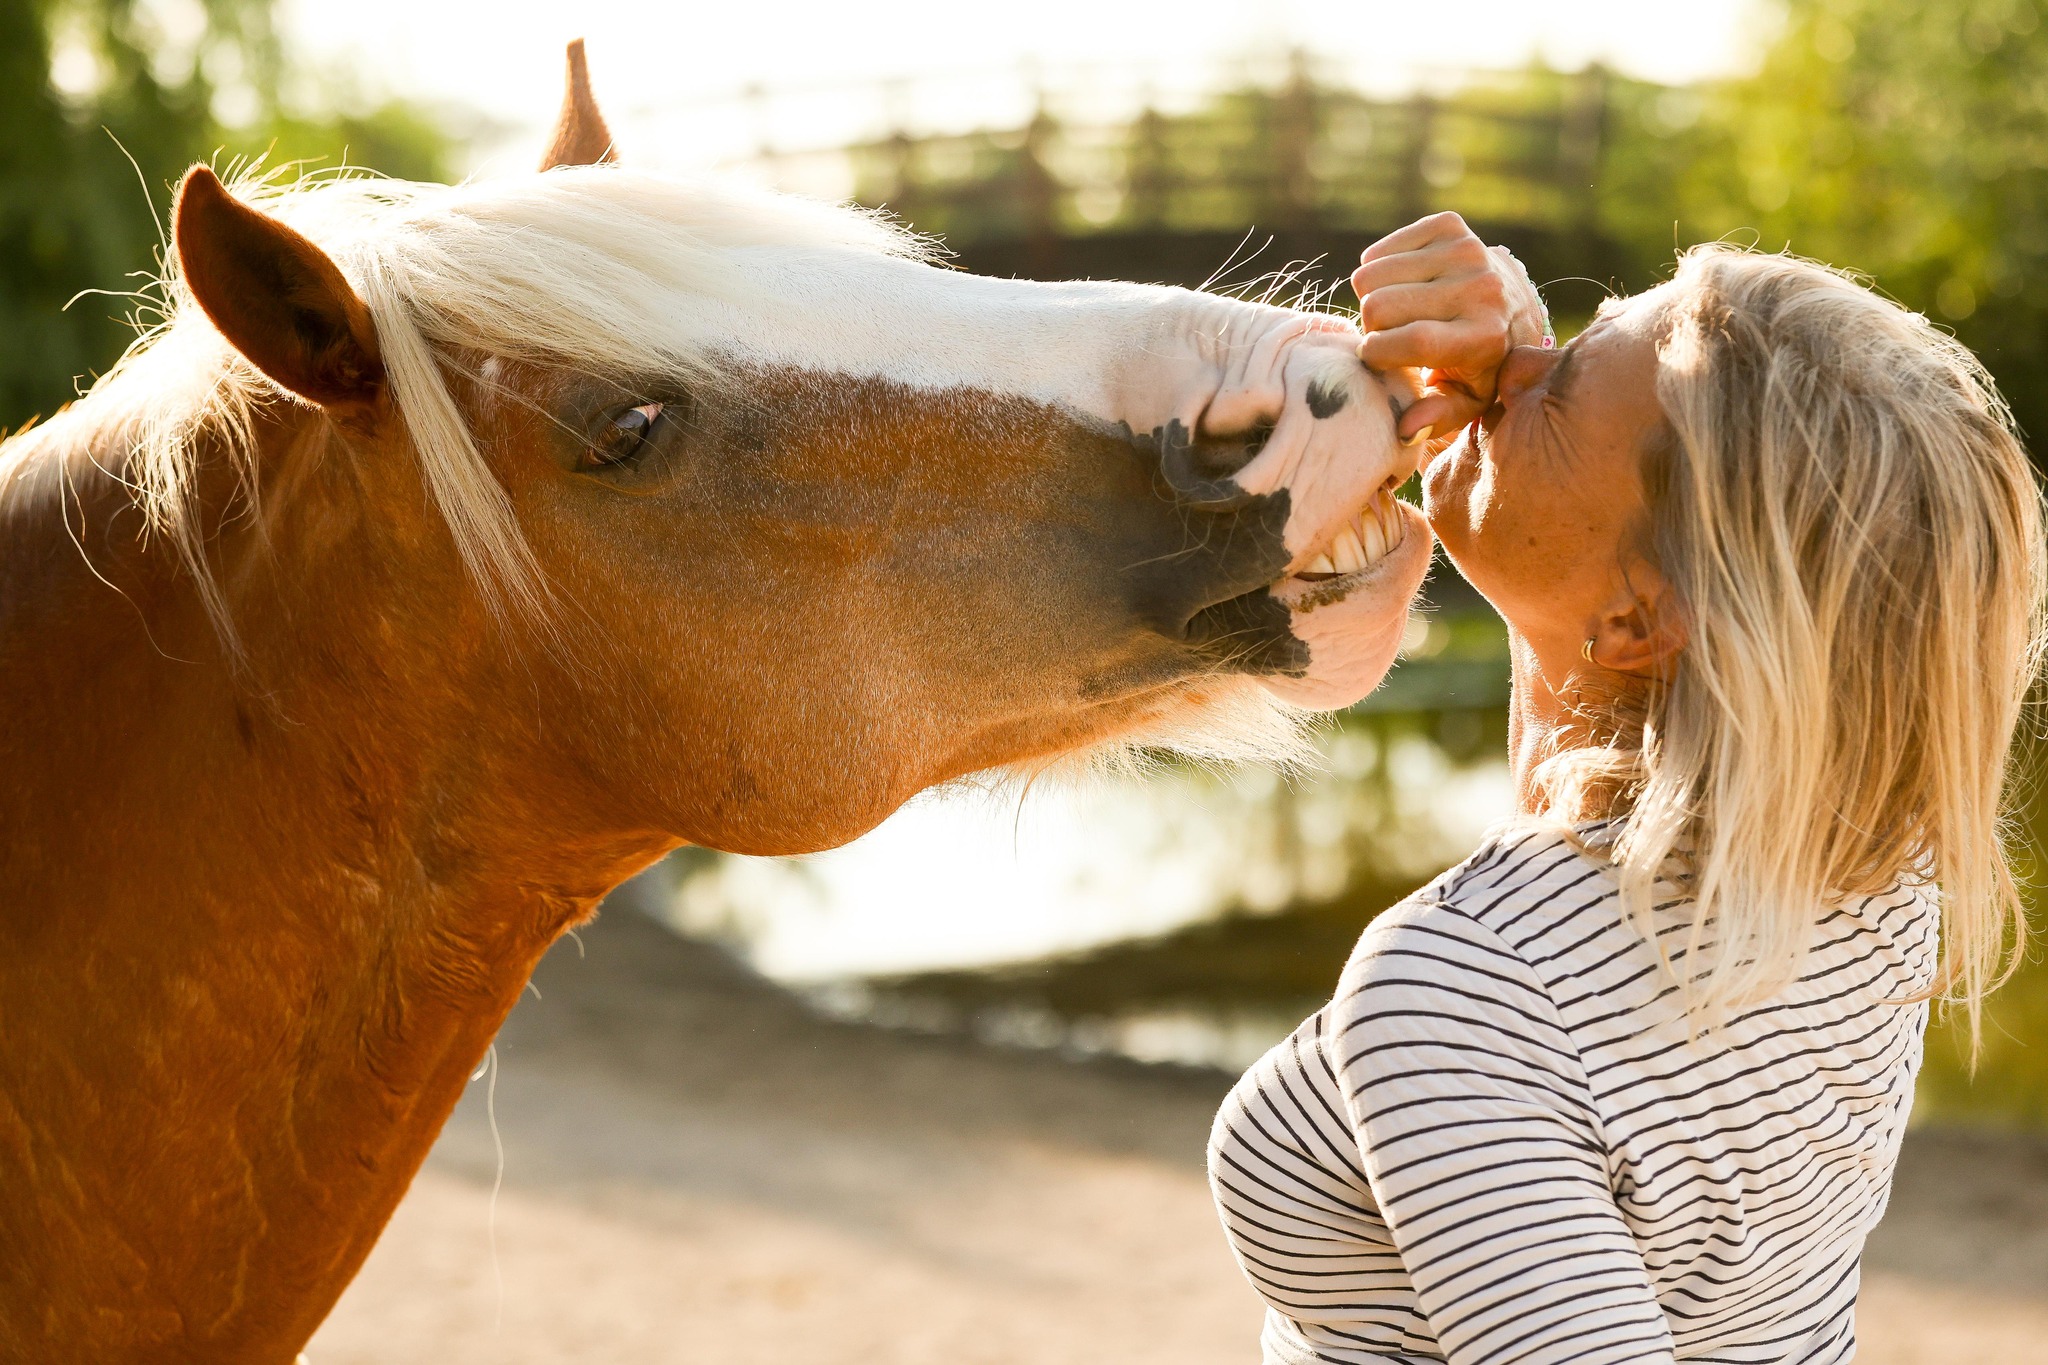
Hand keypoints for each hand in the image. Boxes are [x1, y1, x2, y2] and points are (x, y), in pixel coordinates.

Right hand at [1351, 213, 1548, 441]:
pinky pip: (1377, 251)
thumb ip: (1436, 419)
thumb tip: (1405, 429)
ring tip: (1400, 311)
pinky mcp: (1450, 226)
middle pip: (1379, 306)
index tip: (1375, 357)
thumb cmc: (1481, 365)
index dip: (1377, 352)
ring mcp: (1467, 251)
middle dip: (1373, 327)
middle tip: (1392, 335)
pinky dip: (1379, 271)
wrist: (1515, 307)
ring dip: (1374, 298)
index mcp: (1484, 336)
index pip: (1410, 340)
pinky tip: (1404, 285)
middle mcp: (1481, 288)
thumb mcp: (1467, 401)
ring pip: (1370, 276)